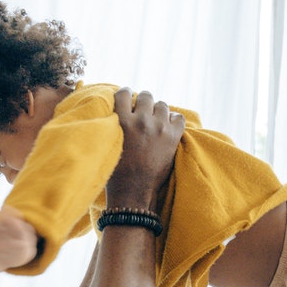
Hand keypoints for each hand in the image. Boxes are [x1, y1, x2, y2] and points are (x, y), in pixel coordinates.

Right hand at [109, 89, 183, 208]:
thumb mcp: (107, 143)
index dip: (126, 95)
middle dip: (143, 103)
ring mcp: (159, 128)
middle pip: (145, 96)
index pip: (123, 93)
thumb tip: (115, 111)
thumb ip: (112, 125)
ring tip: (155, 122)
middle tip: (142, 113)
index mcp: (122, 121)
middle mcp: (141, 121)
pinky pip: (178, 117)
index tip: (128, 100)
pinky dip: (174, 120)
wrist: (133, 193)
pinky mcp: (173, 137)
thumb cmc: (115, 173)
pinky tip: (167, 127)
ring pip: (162, 105)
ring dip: (158, 111)